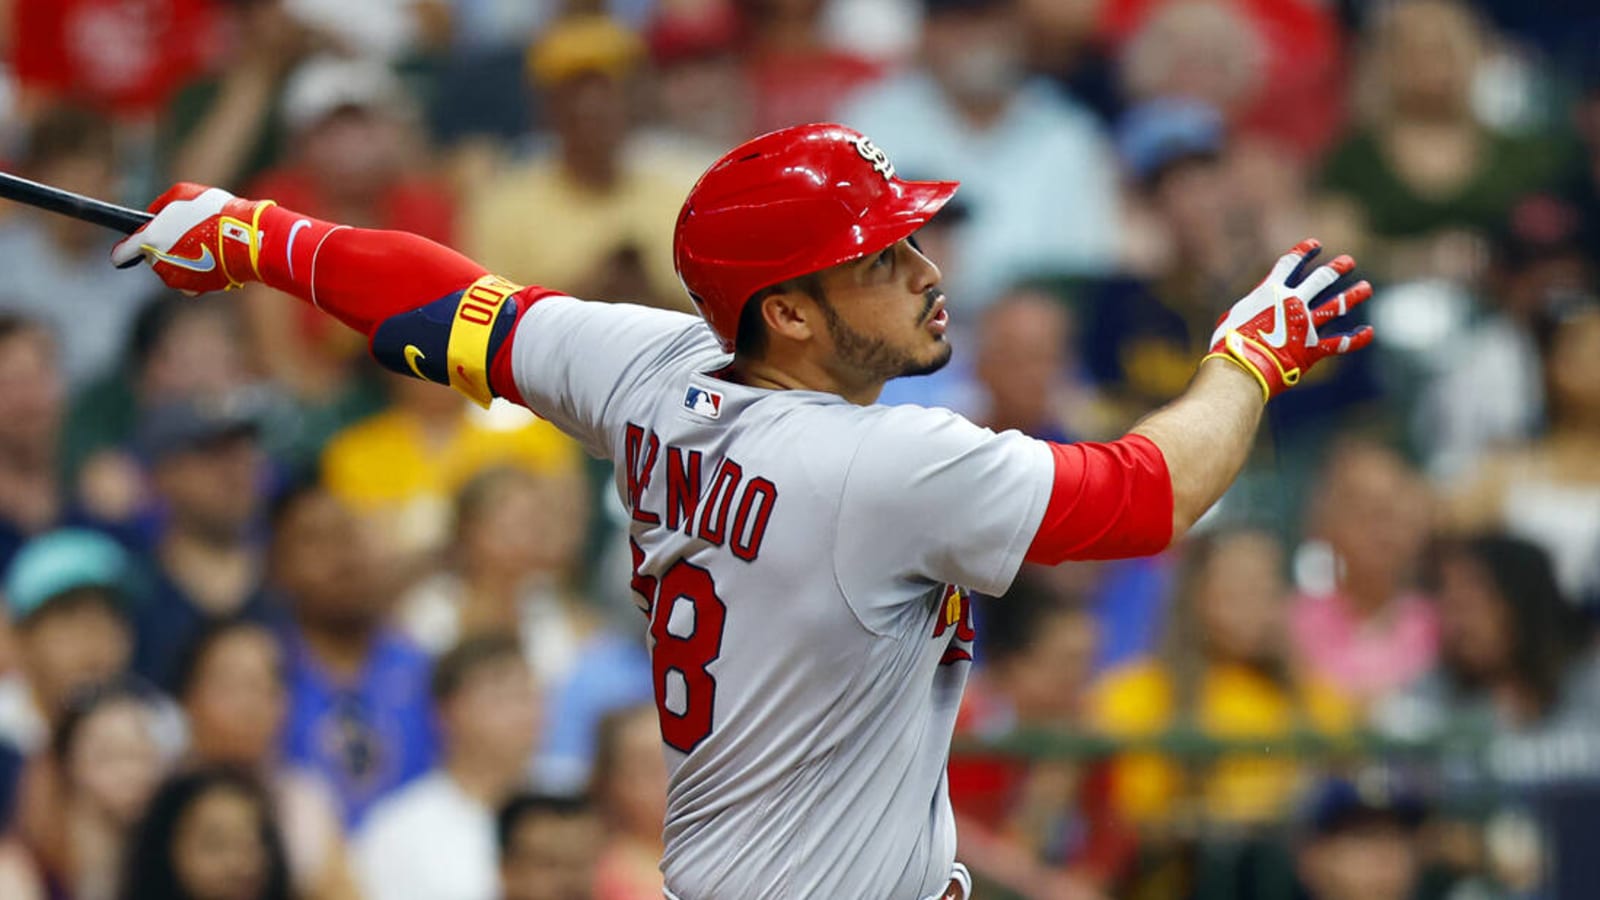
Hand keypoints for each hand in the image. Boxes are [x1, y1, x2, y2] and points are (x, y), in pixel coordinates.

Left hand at [110, 183, 273, 294]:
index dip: (125, 249)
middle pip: (152, 258)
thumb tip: (153, 215)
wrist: (248, 239)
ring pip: (172, 270)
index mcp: (150, 240)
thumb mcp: (183, 193)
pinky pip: (190, 281)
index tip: (131, 246)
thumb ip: (160, 205)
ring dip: (182, 258)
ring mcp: (178, 280)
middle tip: (186, 233)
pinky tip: (213, 257)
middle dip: (164, 247)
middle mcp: (160, 264)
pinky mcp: (197, 289)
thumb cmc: (215, 212)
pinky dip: (198, 271)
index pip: (122, 253)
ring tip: (204, 243)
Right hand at [1204, 238, 1373, 401]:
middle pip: (1321, 279)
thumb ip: (1248, 311)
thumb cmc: (1229, 343)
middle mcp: (1293, 303)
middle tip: (1348, 262)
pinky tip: (1368, 332)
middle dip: (1336, 269)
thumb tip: (1249, 314)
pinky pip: (1340, 343)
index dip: (1304, 252)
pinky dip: (1356, 338)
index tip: (1316, 245)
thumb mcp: (1232, 318)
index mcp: (1270, 292)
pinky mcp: (1313, 349)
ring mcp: (1306, 325)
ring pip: (1337, 305)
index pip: (1291, 264)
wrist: (1242, 366)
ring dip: (1353, 296)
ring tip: (1365, 288)